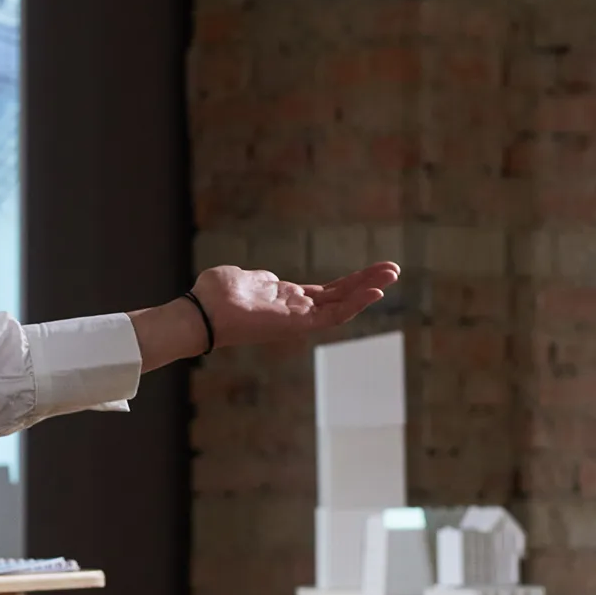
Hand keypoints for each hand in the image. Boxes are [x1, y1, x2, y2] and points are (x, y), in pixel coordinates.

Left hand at [129, 262, 401, 365]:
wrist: (201, 313)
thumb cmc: (215, 295)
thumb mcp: (243, 279)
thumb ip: (260, 280)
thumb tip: (267, 279)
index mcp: (285, 299)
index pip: (326, 292)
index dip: (350, 283)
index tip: (372, 272)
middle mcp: (296, 310)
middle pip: (340, 296)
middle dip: (367, 282)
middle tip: (394, 270)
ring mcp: (298, 318)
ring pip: (341, 305)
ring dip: (368, 290)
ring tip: (392, 276)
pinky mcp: (297, 325)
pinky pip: (332, 316)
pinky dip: (355, 305)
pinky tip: (375, 293)